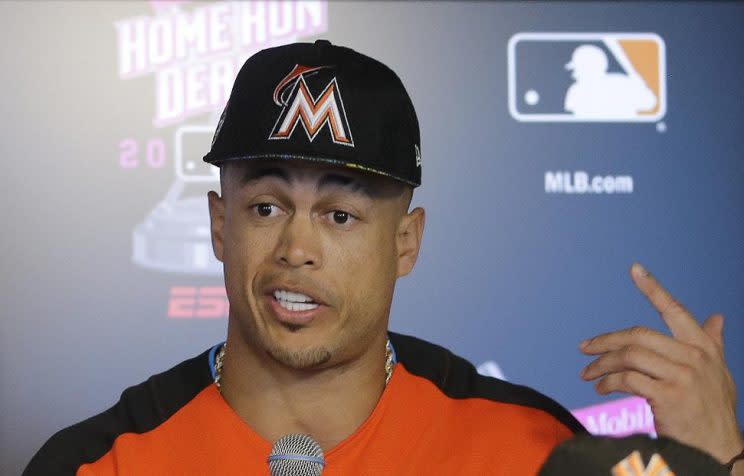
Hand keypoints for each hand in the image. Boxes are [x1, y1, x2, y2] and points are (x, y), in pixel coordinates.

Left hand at [579, 263, 743, 466]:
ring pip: (629, 356)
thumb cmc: (714, 410)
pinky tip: (601, 388)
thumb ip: (713, 343)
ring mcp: (683, 375)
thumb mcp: (718, 373)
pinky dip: (608, 382)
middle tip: (584, 347)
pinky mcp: (669, 395)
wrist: (720, 449)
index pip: (676, 310)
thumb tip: (717, 317)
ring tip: (588, 373)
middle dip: (605, 341)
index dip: (654, 289)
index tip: (635, 269)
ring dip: (602, 364)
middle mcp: (695, 356)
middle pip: (638, 335)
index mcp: (704, 346)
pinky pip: (627, 379)